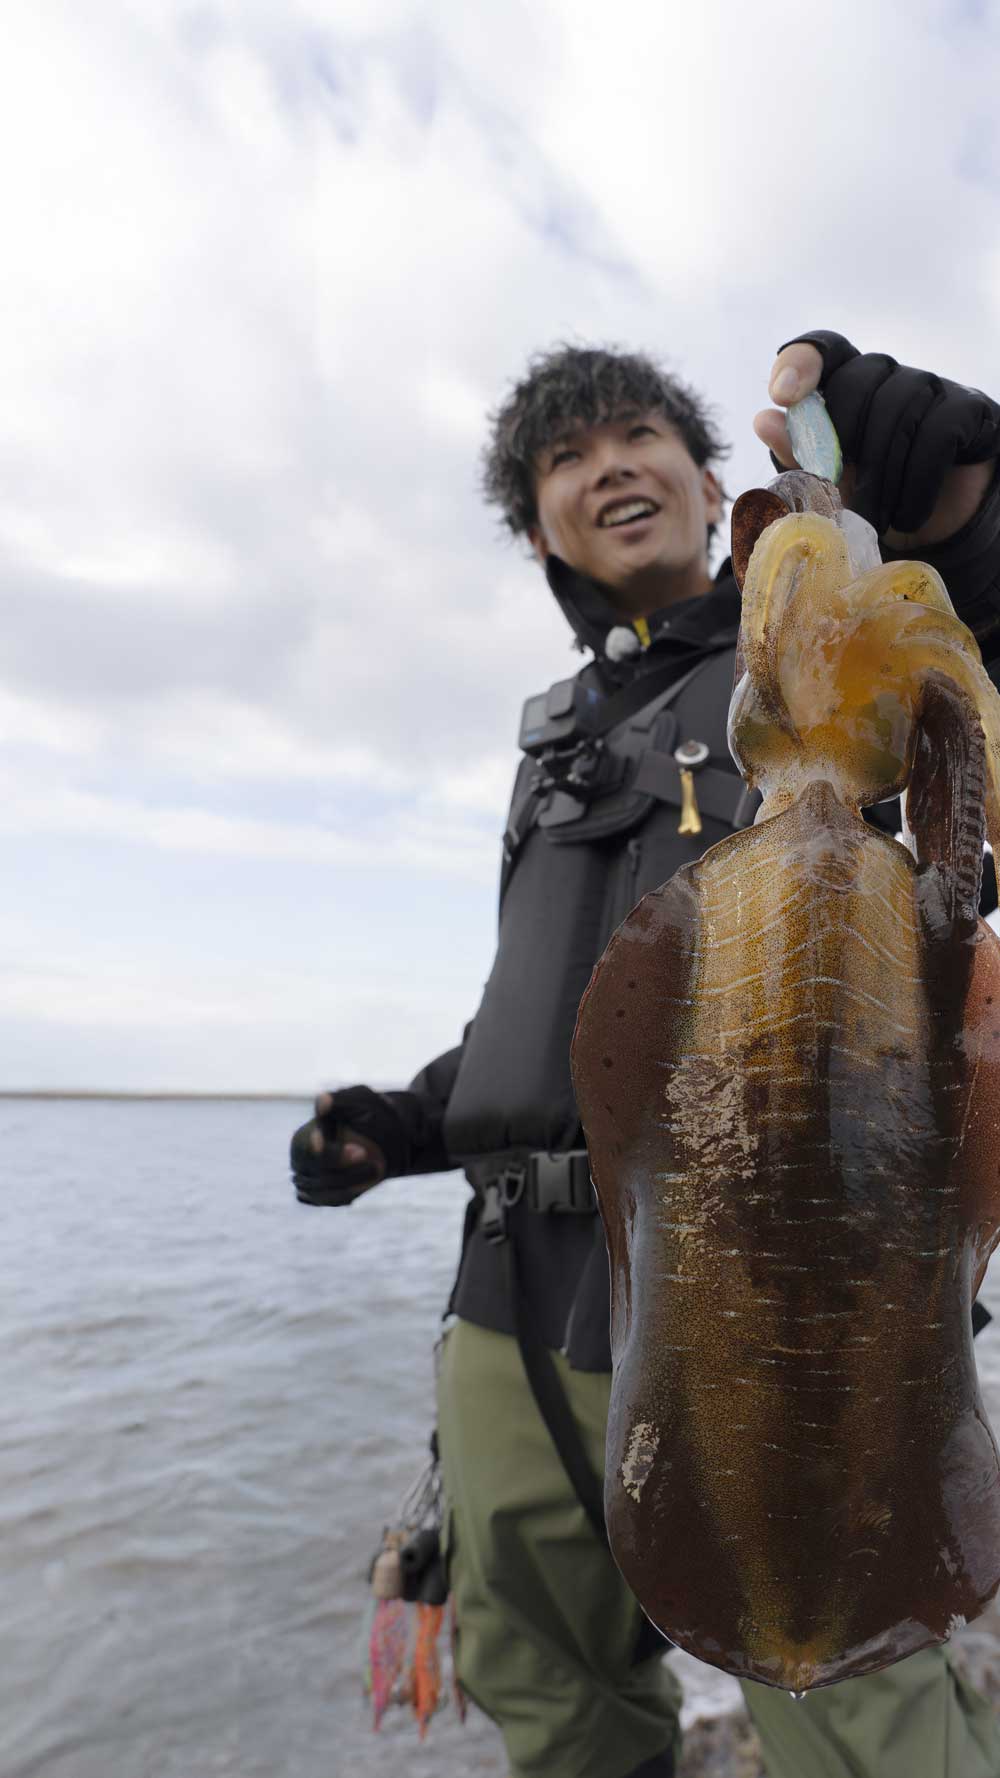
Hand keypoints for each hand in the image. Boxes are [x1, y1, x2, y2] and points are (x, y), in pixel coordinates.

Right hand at [290, 1090, 387, 1205]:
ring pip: (324, 1191)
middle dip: (344, 1166)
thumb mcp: (355, 1100)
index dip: (326, 1153)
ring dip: (353, 1180)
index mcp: (302, 1138)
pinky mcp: (320, 1196)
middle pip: (316, 1174)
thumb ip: (339, 1102)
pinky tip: (367, 1177)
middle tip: (366, 1153)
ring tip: (377, 1167)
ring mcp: (308, 1182)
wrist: (381, 1137)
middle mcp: (300, 1162)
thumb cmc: (365, 1112)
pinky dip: (350, 1192)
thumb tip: (323, 1100)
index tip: (338, 1148)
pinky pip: (332, 1200)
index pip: (308, 1151)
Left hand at [754, 332, 997, 549]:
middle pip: (858, 382)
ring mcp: (933, 387)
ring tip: (877, 519)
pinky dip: (917, 482)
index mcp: (849, 384)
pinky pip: (937, 434)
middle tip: (841, 493)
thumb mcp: (827, 483)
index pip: (824, 349)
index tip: (783, 397)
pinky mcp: (968, 410)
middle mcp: (891, 375)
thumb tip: (763, 420)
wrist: (934, 528)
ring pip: (898, 411)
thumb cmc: (874, 496)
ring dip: (882, 476)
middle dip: (843, 444)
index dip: (801, 363)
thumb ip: (797, 453)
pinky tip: (908, 515)